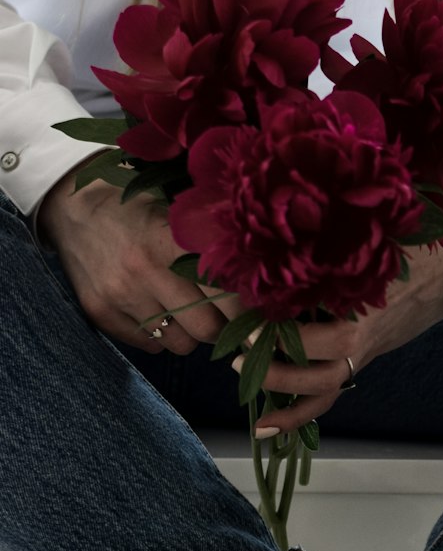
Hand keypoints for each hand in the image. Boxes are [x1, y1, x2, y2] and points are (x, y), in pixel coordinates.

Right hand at [37, 161, 233, 353]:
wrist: (73, 205)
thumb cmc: (140, 208)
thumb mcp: (179, 213)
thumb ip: (215, 246)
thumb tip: (261, 291)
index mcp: (173, 239)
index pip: (229, 295)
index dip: (246, 307)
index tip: (252, 306)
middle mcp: (146, 270)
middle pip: (208, 329)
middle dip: (221, 325)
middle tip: (220, 311)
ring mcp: (120, 294)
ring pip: (181, 344)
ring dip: (190, 332)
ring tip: (183, 306)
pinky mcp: (99, 312)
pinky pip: (151, 345)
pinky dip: (160, 335)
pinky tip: (153, 307)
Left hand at [245, 201, 442, 436]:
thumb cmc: (415, 244)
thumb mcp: (375, 234)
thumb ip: (335, 239)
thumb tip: (284, 228)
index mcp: (364, 301)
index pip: (315, 323)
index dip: (278, 326)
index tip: (244, 319)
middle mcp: (363, 332)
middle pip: (317, 361)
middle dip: (276, 362)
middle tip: (238, 350)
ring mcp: (364, 350)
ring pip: (324, 387)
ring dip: (285, 393)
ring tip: (247, 383)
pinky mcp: (363, 358)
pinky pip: (332, 395)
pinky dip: (301, 414)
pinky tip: (270, 426)